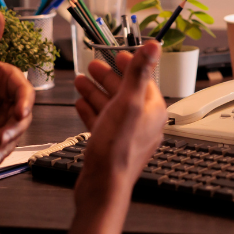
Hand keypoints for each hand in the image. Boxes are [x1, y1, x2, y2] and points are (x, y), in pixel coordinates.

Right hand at [66, 42, 167, 233]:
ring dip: (96, 92)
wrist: (102, 187)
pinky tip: (80, 104)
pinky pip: (102, 122)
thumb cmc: (116, 149)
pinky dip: (91, 111)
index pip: (144, 80)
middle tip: (93, 65)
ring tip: (81, 80)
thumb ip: (139, 73)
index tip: (116, 54)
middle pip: (125, 92)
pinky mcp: (110, 145)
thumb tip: (154, 46)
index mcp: (153, 111)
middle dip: (108, 77)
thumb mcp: (128, 103)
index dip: (129, 64)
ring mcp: (126, 135)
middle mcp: (143, 123)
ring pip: (111, 106)